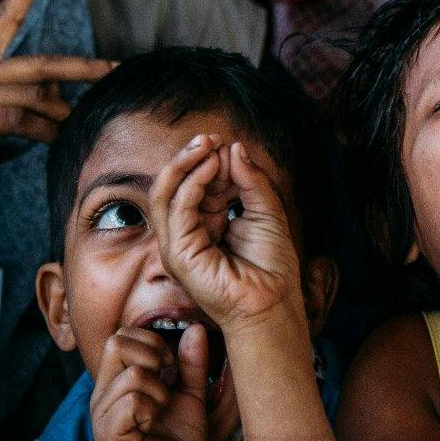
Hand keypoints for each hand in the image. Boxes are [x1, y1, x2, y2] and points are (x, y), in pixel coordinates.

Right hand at [0, 0, 112, 216]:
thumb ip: (11, 103)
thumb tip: (56, 101)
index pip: (2, 17)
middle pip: (40, 63)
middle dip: (84, 67)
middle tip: (118, 68)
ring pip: (35, 96)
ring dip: (65, 116)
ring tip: (84, 129)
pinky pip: (20, 121)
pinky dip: (46, 133)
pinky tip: (59, 143)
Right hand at [91, 324, 211, 440]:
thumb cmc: (181, 440)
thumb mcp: (190, 393)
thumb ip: (190, 362)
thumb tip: (197, 328)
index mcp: (114, 385)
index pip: (119, 337)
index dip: (150, 343)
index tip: (170, 367)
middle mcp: (101, 397)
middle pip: (116, 344)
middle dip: (152, 358)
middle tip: (167, 386)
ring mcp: (101, 418)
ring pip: (132, 375)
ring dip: (159, 392)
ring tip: (161, 413)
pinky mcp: (109, 436)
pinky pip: (132, 401)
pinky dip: (152, 408)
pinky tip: (153, 426)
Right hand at [149, 137, 304, 336]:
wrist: (274, 302)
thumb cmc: (272, 266)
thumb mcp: (267, 211)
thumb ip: (250, 180)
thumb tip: (234, 148)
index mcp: (208, 222)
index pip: (198, 183)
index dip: (210, 160)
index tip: (226, 143)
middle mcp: (189, 231)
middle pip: (177, 185)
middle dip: (191, 157)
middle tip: (210, 138)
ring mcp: (179, 244)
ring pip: (166, 193)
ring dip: (184, 164)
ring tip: (206, 145)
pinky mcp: (178, 254)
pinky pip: (177, 209)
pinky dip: (192, 183)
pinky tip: (211, 166)